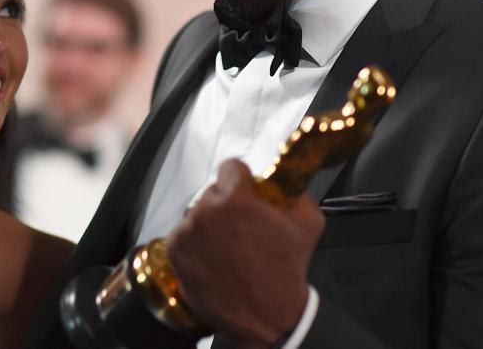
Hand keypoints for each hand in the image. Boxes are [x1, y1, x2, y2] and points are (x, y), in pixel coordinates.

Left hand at [166, 159, 324, 348]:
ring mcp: (187, 231)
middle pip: (213, 192)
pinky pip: (184, 234)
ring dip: (210, 224)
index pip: (231, 167)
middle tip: (241, 227)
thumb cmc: (287, 270)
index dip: (242, 180)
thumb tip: (284, 184)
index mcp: (235, 197)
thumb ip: (295, 194)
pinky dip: (195, 242)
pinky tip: (213, 257)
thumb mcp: (308, 223)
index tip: (248, 194)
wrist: (267, 315)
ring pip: (198, 214)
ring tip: (227, 247)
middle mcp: (205, 209)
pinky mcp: (174, 251)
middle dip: (226, 204)